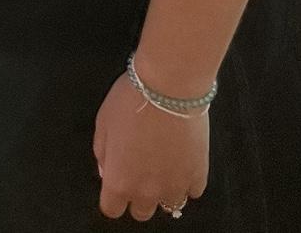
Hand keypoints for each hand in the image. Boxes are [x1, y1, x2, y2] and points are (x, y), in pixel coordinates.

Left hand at [93, 71, 208, 221]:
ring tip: (163, 165)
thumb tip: (106, 169)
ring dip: (164, 190)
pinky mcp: (198, 176)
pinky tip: (182, 160)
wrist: (169, 87)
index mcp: (119, 181)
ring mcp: (174, 187)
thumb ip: (102, 152)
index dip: (112, 196)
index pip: (111, 209)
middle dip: (138, 196)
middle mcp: (147, 192)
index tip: (117, 181)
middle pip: (141, 212)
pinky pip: (192, 191)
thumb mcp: (103, 122)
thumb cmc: (132, 101)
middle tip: (140, 170)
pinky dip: (187, 180)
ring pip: (169, 205)